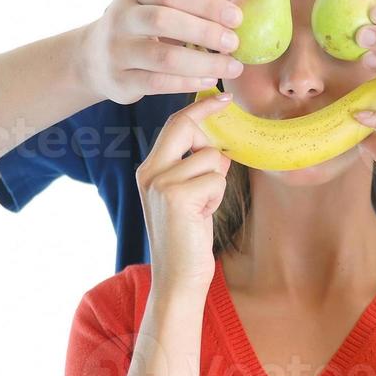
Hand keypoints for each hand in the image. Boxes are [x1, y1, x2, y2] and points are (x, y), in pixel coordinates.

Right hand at [81, 0, 244, 103]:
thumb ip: (196, 5)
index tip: (237, 18)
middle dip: (205, 32)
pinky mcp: (119, 80)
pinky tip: (210, 81)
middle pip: (164, 21)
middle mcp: (120, 17)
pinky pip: (158, 83)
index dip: (206, 5)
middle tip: (235, 44)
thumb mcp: (161, 8)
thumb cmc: (141, 28)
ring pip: (163, 57)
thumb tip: (237, 2)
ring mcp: (116, 50)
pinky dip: (188, 83)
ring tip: (232, 67)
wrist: (93, 58)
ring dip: (203, 63)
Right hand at [135, 92, 232, 296]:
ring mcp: (161, 183)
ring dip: (217, 181)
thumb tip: (218, 143)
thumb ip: (192, 168)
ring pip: (211, 158)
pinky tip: (203, 216)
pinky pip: (216, 178)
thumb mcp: (186, 196)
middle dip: (210, 128)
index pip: (173, 125)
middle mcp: (150, 172)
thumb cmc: (187, 238)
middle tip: (226, 142)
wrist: (178, 278)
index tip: (222, 98)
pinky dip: (217, 196)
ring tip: (203, 207)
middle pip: (185, 127)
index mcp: (149, 170)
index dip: (199, 109)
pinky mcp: (177, 196)